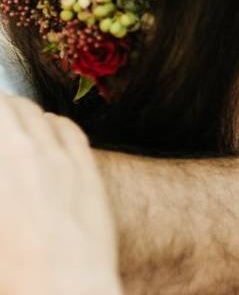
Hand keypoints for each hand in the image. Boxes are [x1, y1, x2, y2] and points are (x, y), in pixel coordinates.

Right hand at [0, 94, 120, 294]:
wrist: (63, 291)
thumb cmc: (13, 271)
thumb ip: (2, 181)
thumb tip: (6, 182)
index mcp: (1, 160)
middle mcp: (23, 151)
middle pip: (7, 107)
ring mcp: (58, 156)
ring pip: (35, 114)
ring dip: (19, 114)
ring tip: (10, 125)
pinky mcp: (86, 166)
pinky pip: (66, 128)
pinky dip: (50, 124)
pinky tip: (44, 133)